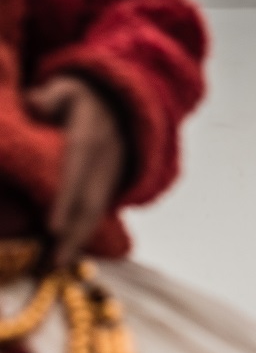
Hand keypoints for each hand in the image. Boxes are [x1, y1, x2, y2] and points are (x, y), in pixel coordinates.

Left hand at [26, 76, 125, 267]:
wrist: (124, 107)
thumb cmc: (85, 99)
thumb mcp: (68, 87)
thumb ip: (51, 96)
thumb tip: (34, 104)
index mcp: (92, 139)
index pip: (77, 172)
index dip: (65, 200)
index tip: (52, 226)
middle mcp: (105, 165)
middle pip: (89, 204)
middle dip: (72, 234)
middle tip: (53, 262)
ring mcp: (110, 179)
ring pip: (94, 215)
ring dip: (76, 242)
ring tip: (56, 265)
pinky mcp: (109, 190)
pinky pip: (96, 216)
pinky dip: (82, 237)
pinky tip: (66, 255)